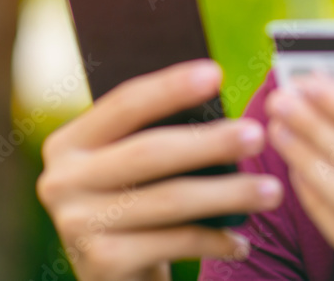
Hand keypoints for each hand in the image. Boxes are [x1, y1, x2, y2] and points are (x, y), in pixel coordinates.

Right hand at [36, 59, 284, 280]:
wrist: (111, 278)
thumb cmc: (134, 204)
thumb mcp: (131, 168)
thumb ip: (154, 134)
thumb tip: (214, 94)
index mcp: (69, 143)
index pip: (124, 104)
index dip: (170, 87)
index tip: (216, 73)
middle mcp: (61, 181)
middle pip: (149, 152)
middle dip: (210, 142)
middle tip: (258, 135)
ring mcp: (76, 224)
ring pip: (169, 200)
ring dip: (229, 194)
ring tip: (272, 191)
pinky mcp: (101, 263)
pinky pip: (174, 242)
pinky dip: (214, 240)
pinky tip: (242, 240)